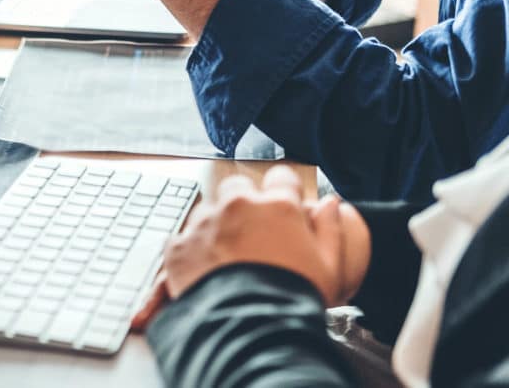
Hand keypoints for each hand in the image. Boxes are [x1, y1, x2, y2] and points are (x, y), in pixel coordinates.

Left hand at [132, 166, 369, 329]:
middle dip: (243, 204)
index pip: (281, 177)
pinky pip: (182, 239)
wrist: (251, 331)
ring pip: (207, 211)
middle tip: (251, 234)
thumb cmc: (295, 301)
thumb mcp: (329, 268)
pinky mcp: (179, 246)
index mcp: (278, 206)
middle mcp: (238, 206)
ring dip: (215, 227)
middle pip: (237, 188)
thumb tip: (330, 203)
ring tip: (226, 260)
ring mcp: (205, 224)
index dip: (283, 191)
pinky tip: (204, 273)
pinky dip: (191, 252)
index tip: (283, 206)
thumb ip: (330, 229)